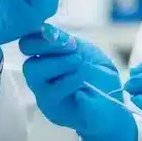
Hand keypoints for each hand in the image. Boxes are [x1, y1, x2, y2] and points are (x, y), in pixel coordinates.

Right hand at [19, 26, 136, 140]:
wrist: (113, 106)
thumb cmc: (99, 78)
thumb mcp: (87, 52)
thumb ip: (67, 42)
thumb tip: (48, 31)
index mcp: (46, 58)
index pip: (28, 43)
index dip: (42, 36)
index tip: (68, 40)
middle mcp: (40, 76)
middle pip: (28, 58)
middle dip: (50, 48)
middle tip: (75, 51)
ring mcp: (43, 94)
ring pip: (35, 73)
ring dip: (60, 64)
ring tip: (79, 64)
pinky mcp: (52, 109)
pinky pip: (52, 92)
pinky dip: (70, 82)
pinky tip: (83, 82)